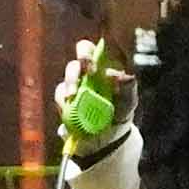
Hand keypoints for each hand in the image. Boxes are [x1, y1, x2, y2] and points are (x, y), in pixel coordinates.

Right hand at [54, 35, 125, 155]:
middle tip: (82, 78)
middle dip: (74, 72)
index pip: (89, 51)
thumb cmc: (120, 112)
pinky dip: (63, 105)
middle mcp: (84, 76)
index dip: (85, 53)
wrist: (110, 138)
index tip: (90, 66)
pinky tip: (70, 110)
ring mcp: (73, 90)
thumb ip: (128, 88)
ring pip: (64, 83)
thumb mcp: (128, 101)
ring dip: (68, 88)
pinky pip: (60, 100)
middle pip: (74, 65)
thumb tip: (123, 76)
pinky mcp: (65, 105)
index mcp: (99, 69)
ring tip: (72, 97)